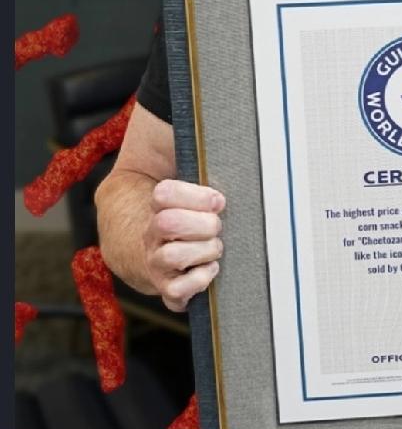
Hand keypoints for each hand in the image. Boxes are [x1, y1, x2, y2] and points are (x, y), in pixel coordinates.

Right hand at [144, 179, 225, 311]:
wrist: (157, 255)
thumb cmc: (190, 217)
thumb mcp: (192, 191)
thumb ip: (201, 172)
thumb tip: (223, 137)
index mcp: (159, 207)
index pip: (163, 193)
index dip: (196, 196)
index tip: (218, 201)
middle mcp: (153, 234)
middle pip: (167, 222)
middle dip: (203, 224)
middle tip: (217, 226)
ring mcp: (157, 263)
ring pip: (172, 256)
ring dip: (204, 251)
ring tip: (215, 248)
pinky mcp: (167, 288)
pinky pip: (176, 291)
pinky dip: (199, 281)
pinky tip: (210, 269)